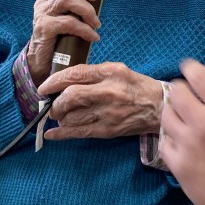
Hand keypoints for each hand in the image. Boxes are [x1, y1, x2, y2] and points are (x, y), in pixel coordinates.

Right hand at [27, 0, 101, 85]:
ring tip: (96, 23)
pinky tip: (93, 36)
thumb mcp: (70, 18)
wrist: (43, 65)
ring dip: (86, 9)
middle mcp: (43, 2)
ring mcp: (42, 15)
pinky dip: (84, 28)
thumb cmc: (61, 39)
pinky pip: (67, 22)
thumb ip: (83, 3)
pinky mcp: (43, 29)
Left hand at [37, 62, 162, 139]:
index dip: (54, 81)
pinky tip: (52, 133)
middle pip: (71, 97)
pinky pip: (79, 133)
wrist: (160, 108)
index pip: (75, 74)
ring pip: (72, 117)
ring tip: (60, 116)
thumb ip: (94, 73)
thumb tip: (66, 80)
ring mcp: (108, 113)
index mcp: (109, 73)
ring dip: (60, 117)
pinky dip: (62, 134)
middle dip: (56, 102)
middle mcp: (108, 92)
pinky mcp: (108, 130)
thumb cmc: (138, 87)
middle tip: (52, 105)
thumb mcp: (118, 70)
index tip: (43, 87)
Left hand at [159, 59, 204, 204]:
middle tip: (185, 96)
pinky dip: (170, 140)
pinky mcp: (179, 165)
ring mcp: (188, 144)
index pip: (198, 76)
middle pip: (176, 92)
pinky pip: (164, 144)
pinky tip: (179, 143)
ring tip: (180, 118)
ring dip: (172, 113)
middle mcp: (204, 122)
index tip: (189, 70)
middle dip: (180, 90)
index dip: (191, 69)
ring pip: (166, 116)